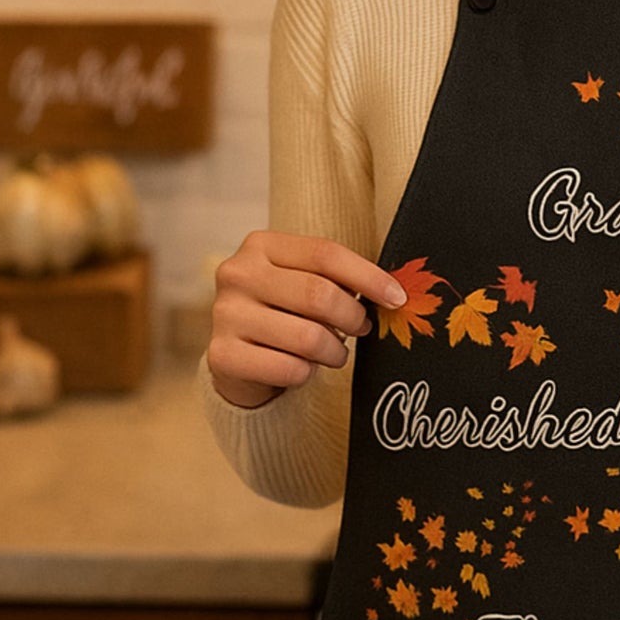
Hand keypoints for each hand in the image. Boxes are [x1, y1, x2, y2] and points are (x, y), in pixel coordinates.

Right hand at [207, 231, 406, 408]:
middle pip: (319, 295)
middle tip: (361, 328)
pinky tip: (302, 367)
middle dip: (353, 318)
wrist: (239, 358)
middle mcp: (238, 274)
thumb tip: (393, 293)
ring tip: (334, 352)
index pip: (326, 254)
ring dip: (335, 351)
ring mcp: (225, 315)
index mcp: (262, 246)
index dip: (369, 277)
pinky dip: (307, 374)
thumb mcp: (306, 283)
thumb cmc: (284, 313)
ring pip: (309, 337)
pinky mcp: (221, 355)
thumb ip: (339, 280)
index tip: (397, 298)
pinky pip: (289, 369)